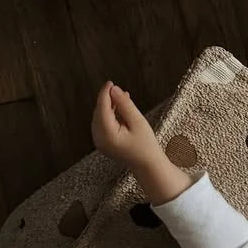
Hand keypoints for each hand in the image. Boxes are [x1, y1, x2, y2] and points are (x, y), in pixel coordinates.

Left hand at [91, 81, 191, 204]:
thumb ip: (124, 105)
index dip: (105, 94)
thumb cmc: (146, 145)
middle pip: (98, 113)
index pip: (102, 109)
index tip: (110, 82)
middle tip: (118, 90)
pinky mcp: (102, 142)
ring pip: (99, 118)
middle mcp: (99, 139)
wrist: (148, 165)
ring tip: (122, 98)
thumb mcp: (137, 122)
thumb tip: (114, 89)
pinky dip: (109, 115)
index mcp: (107, 135)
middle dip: (107, 100)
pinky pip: (102, 124)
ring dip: (108, 107)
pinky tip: (119, 109)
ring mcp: (99, 142)